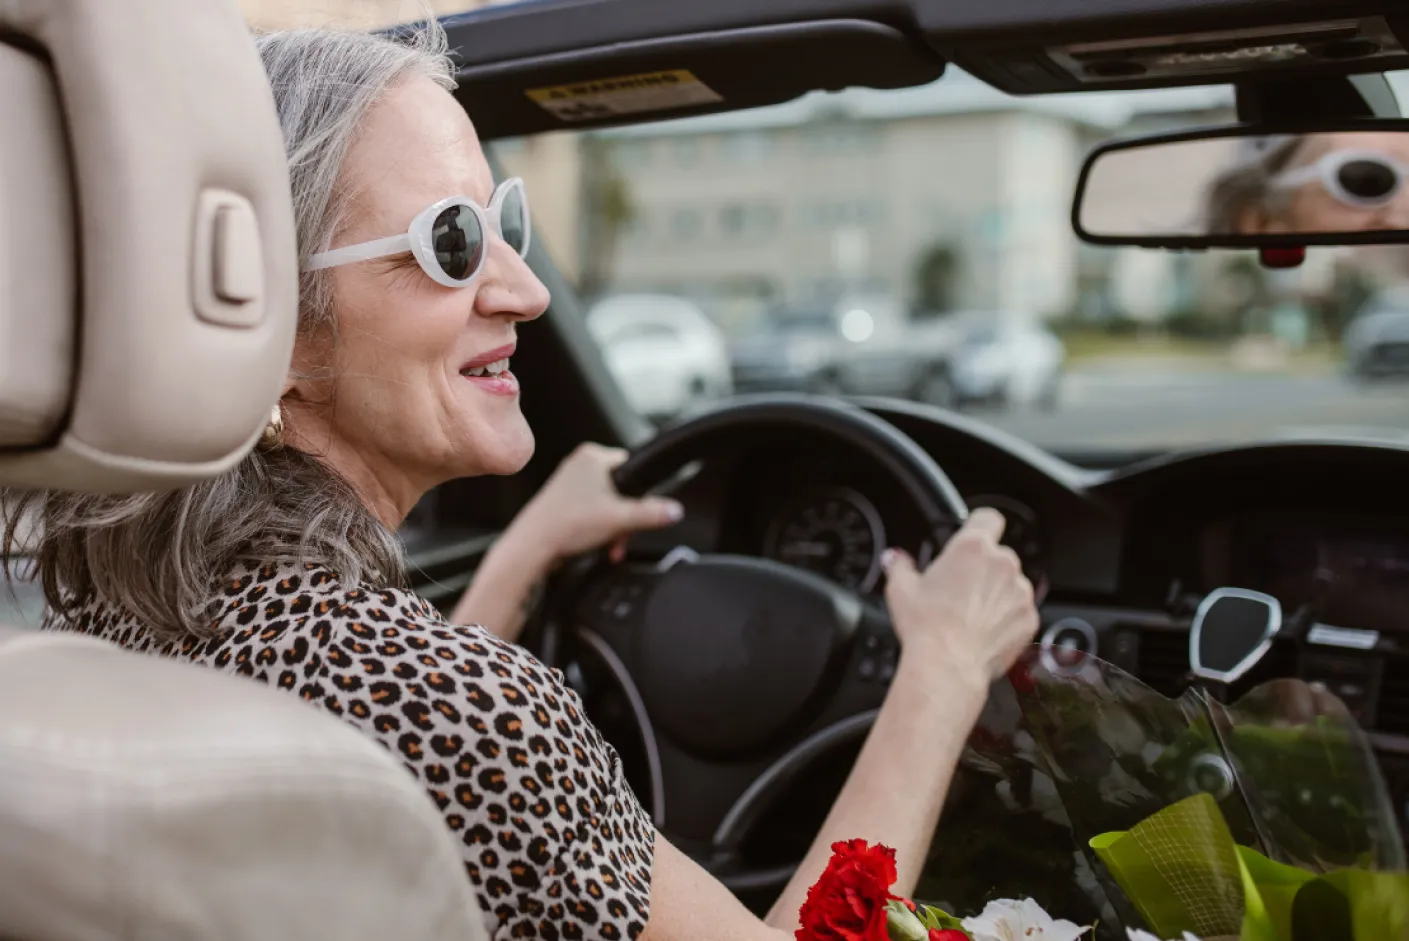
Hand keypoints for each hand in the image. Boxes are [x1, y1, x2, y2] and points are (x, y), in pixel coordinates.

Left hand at [508, 442, 683, 566]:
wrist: (532, 548)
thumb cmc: (566, 525)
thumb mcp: (621, 519)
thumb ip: (652, 513)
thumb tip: (675, 510)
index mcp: (593, 456)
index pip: (632, 467)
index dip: (640, 493)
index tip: (638, 513)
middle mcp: (579, 464)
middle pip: (620, 489)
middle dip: (625, 517)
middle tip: (622, 535)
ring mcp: (568, 482)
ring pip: (606, 503)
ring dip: (613, 526)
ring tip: (608, 543)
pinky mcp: (561, 501)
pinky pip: (591, 511)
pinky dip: (598, 527)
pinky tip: (596, 543)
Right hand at [881, 507, 1039, 684]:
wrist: (948, 665)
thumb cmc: (926, 626)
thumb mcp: (901, 589)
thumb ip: (900, 565)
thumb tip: (895, 559)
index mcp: (972, 547)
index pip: (988, 517)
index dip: (979, 526)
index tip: (971, 540)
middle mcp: (1002, 563)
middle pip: (997, 554)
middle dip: (982, 568)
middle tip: (959, 589)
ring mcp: (1020, 591)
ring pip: (1010, 583)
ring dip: (996, 593)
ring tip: (970, 615)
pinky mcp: (1030, 618)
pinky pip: (1019, 610)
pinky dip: (1007, 618)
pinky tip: (983, 631)